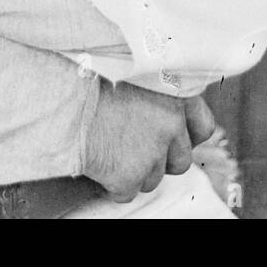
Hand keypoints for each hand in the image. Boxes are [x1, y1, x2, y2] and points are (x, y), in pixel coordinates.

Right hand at [82, 81, 204, 201]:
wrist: (62, 100)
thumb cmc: (93, 81)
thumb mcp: (135, 74)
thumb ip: (158, 95)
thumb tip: (167, 117)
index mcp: (175, 94)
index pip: (203, 126)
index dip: (187, 135)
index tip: (171, 137)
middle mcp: (171, 123)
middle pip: (180, 160)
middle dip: (160, 159)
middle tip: (134, 145)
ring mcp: (153, 151)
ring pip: (154, 179)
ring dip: (136, 170)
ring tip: (111, 147)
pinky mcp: (131, 175)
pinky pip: (127, 191)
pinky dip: (114, 183)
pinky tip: (100, 161)